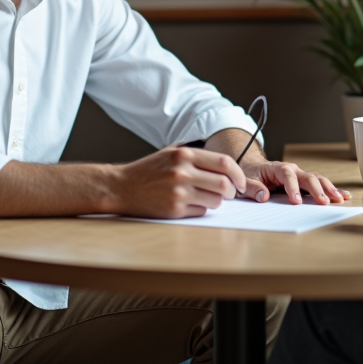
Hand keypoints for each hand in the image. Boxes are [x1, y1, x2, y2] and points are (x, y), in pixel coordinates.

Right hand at [110, 146, 246, 218]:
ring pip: (216, 201)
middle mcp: (183, 172)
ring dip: (216, 201)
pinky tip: (189, 204)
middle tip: (230, 193)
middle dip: (232, 191)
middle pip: (224, 184)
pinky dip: (201, 209)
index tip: (241, 181)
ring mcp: (179, 193)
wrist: (121, 187)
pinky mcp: (174, 210)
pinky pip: (201, 212)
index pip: (225, 163)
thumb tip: (226, 163)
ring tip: (205, 197)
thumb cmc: (149, 170)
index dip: (238, 174)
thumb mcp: (171, 151)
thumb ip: (196, 153)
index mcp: (185, 155)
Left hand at [239, 160, 351, 204]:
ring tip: (339, 199)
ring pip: (318, 180)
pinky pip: (320, 185)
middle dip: (317, 190)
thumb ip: (252, 188)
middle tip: (324, 202)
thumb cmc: (250, 175)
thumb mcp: (245, 180)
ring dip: (329, 189)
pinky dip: (331, 190)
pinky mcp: (305, 183)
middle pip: (308, 177)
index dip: (293, 188)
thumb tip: (263, 196)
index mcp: (278, 168)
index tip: (296, 202)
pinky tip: (343, 196)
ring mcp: (300, 176)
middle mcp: (293, 170)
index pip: (288, 175)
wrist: (254, 169)